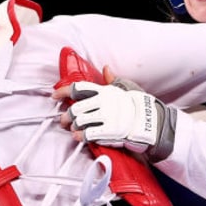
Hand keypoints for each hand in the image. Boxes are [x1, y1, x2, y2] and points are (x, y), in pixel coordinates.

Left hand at [53, 70, 176, 161]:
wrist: (151, 122)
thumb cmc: (138, 105)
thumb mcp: (127, 88)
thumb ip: (113, 80)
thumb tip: (105, 69)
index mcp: (105, 90)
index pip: (79, 88)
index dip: (63, 91)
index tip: (54, 96)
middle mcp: (104, 102)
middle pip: (76, 108)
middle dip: (67, 115)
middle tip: (64, 120)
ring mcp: (106, 116)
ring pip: (79, 121)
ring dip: (73, 127)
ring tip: (73, 130)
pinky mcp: (109, 130)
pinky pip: (88, 133)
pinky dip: (80, 136)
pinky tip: (79, 137)